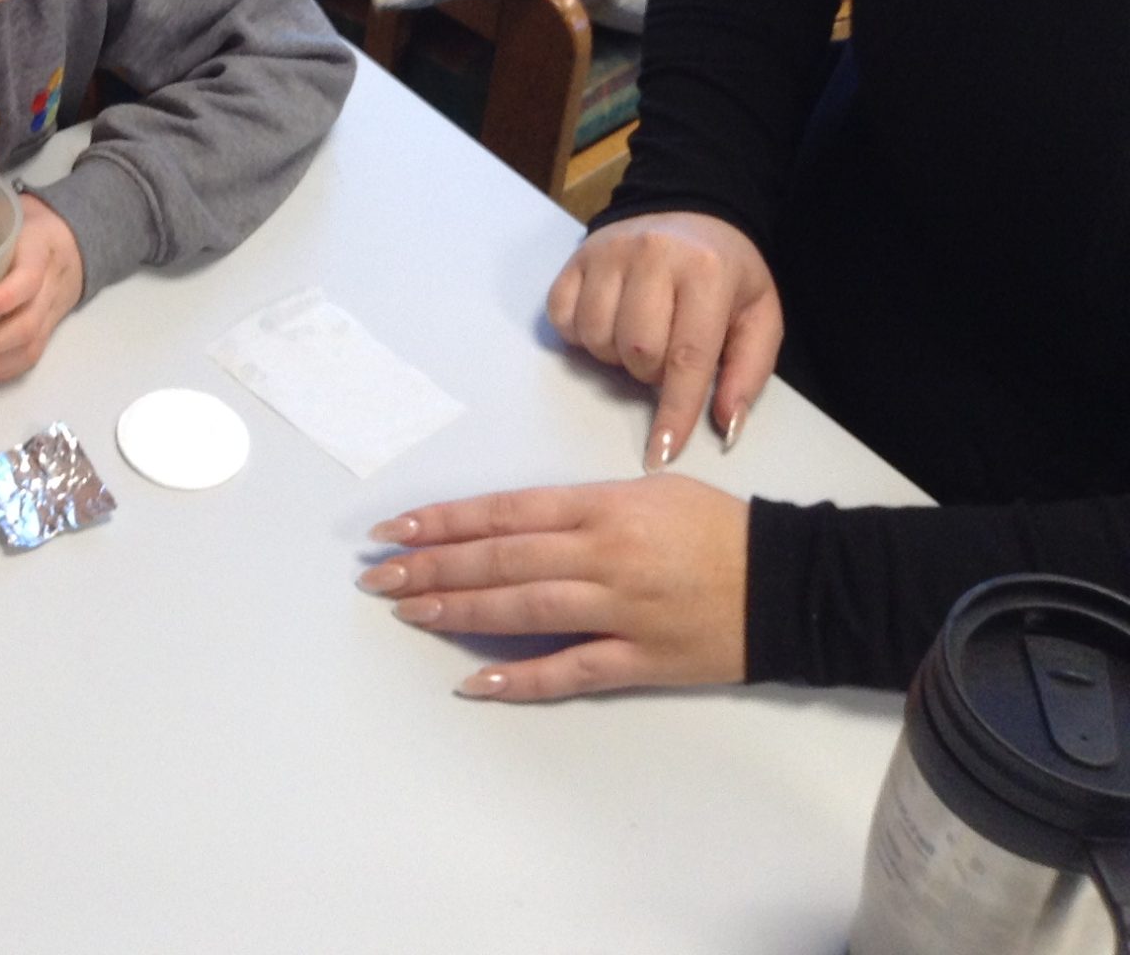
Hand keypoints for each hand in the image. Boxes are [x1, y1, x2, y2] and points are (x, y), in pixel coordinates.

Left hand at [0, 193, 84, 384]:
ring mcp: (51, 311)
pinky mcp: (48, 329)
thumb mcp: (12, 212)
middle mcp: (50, 286)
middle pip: (26, 324)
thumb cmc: (29, 225)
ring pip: (29, 346)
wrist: (75, 240)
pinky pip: (31, 356)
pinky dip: (2, 371)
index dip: (3, 298)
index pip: (28, 279)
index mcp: (39, 251)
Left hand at [360, 476, 747, 700]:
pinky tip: (473, 679)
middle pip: (501, 560)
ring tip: (409, 612)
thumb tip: (509, 523)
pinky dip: (520, 677)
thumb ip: (578, 508)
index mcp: (602, 507)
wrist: (791, 583)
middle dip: (432, 566)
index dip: (444, 521)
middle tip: (379, 576)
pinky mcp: (642, 660)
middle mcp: (604, 555)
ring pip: (523, 610)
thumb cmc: (716, 528)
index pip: (504, 511)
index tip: (395, 529)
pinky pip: (570, 670)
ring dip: (459, 612)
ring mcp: (621, 610)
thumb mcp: (646, 491)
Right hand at [549, 213, 782, 470]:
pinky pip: (563, 318)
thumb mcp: (759, 318)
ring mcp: (608, 253)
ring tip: (637, 338)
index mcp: (706, 273)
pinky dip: (581, 336)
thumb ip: (747, 373)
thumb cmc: (728, 274)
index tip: (661, 453)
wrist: (692, 210)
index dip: (674, 411)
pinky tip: (607, 324)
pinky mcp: (577, 257)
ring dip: (614, 356)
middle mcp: (654, 256)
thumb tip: (725, 426)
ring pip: (596, 337)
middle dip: (649, 372)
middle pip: (636, 349)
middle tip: (665, 358)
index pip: (688, 357)